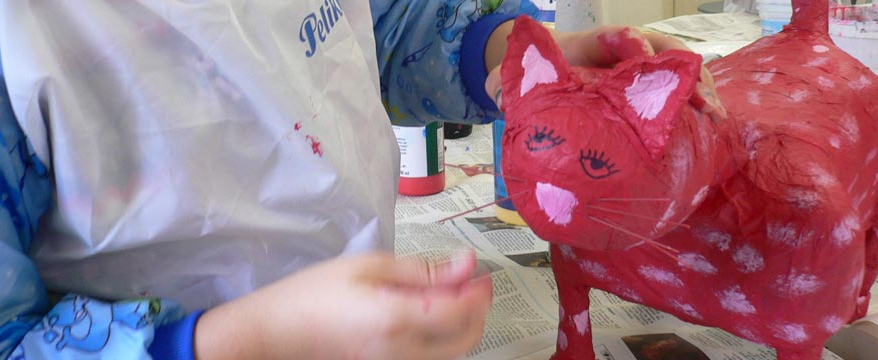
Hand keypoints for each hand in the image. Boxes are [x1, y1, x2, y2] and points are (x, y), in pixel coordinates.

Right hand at [193, 251, 492, 359]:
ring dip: (463, 326)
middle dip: (478, 311)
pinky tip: (430, 317)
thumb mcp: (369, 267)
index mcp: (398, 320)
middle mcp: (403, 353)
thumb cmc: (314, 295)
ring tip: (451, 297)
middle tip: (472, 284)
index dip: (478, 291)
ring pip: (452, 354)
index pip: (462, 312)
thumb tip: (464, 265)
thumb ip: (422, 270)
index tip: (479, 272)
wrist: (276, 332)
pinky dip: (442, 340)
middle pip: (466, 340)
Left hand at [484, 22, 725, 120]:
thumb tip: (500, 93)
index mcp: (596, 43)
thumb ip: (510, 80)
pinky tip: (711, 129)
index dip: (630, 42)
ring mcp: (644, 71)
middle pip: (664, 51)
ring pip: (680, 71)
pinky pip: (679, 93)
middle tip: (701, 99)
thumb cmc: (544, 74)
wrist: (555, 75)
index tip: (640, 54)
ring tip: (716, 117)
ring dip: (701, 90)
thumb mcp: (525, 75)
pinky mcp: (651, 92)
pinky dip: (697, 106)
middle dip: (684, 71)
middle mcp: (628, 51)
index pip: (617, 36)